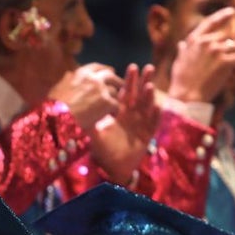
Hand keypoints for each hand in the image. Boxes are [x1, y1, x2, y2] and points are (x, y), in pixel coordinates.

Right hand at [49, 62, 123, 130]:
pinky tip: (111, 115)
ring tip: (112, 107)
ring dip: (114, 99)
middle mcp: (93, 78)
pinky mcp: (107, 102)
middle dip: (116, 81)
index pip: (97, 67)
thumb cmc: (55, 106)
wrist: (59, 119)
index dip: (104, 70)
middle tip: (119, 86)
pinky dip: (114, 111)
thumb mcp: (58, 88)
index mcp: (81, 73)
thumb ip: (68, 80)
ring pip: (115, 91)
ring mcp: (102, 89)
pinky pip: (116, 105)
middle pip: (110, 76)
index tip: (109, 72)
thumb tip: (70, 75)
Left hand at [89, 63, 159, 182]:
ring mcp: (141, 125)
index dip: (129, 81)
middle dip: (143, 82)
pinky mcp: (147, 136)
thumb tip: (77, 111)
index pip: (126, 93)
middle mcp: (133, 116)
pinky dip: (155, 117)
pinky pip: (152, 125)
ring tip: (149, 86)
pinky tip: (158, 107)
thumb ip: (90, 122)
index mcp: (121, 112)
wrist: (114, 167)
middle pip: (139, 95)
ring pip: (147, 108)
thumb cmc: (104, 149)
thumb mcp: (95, 134)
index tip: (131, 67)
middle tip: (148, 68)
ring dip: (149, 97)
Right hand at [167, 7, 234, 107]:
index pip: (210, 23)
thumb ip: (183, 51)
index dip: (222, 16)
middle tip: (233, 59)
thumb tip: (181, 44)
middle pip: (227, 37)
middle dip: (231, 48)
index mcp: (194, 40)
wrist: (187, 95)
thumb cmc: (181, 81)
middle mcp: (206, 42)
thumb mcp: (178, 62)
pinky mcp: (225, 61)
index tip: (232, 12)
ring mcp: (216, 50)